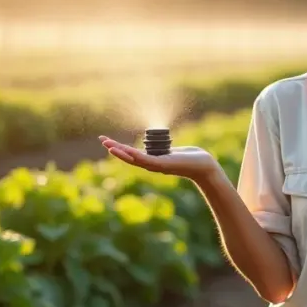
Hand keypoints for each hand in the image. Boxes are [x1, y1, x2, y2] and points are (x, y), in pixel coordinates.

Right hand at [99, 135, 222, 179]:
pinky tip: (125, 151)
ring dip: (121, 153)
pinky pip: (146, 159)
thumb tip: (163, 145)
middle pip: (129, 157)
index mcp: (153, 160)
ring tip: (109, 146)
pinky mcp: (163, 165)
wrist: (204, 167)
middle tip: (102, 140)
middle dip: (115, 148)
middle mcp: (152, 164)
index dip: (120, 148)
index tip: (108, 140)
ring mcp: (157, 165)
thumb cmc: (192, 158)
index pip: (132, 154)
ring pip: (134, 159)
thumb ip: (165, 149)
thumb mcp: (174, 151)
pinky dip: (135, 156)